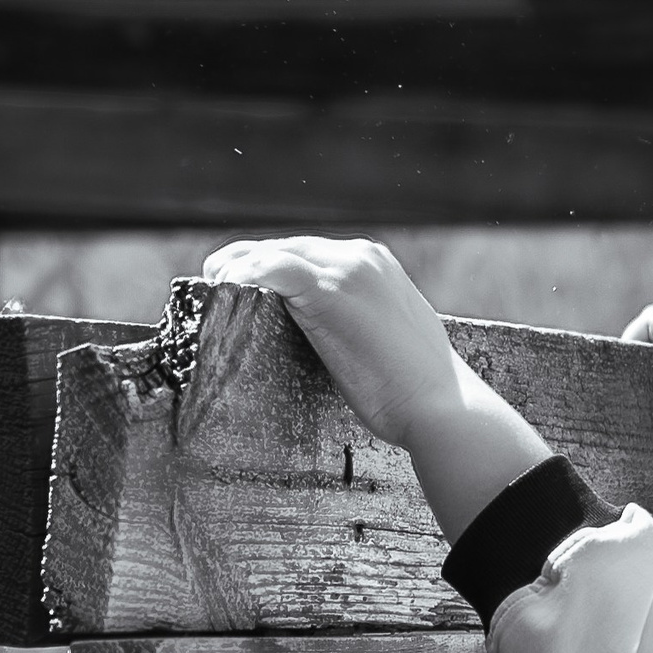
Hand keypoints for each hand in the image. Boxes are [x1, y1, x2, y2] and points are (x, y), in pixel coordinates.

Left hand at [201, 237, 469, 446]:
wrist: (439, 406)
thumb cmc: (418, 388)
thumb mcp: (393, 337)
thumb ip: (366, 320)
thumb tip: (341, 337)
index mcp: (377, 263)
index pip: (309, 251)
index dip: (272, 263)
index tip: (246, 284)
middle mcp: (361, 256)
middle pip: (287, 246)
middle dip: (249, 260)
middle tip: (217, 282)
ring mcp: (345, 271)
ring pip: (274, 252)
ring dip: (237, 266)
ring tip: (213, 286)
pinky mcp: (327, 293)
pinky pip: (269, 269)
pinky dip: (241, 275)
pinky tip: (223, 290)